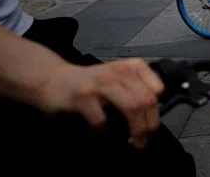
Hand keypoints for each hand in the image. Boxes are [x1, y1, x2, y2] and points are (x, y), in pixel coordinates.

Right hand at [38, 58, 163, 148]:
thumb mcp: (119, 80)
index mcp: (133, 67)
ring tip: (133, 143)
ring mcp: (102, 82)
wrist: (54, 79)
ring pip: (131, 107)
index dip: (155, 113)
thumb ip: (137, 91)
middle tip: (143, 141)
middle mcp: (121, 71)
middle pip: (146, 101)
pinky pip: (102, 119)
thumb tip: (152, 119)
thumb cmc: (91, 84)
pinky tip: (102, 133)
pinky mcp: (83, 96)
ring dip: (135, 130)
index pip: (156, 91)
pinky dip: (105, 132)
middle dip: (148, 126)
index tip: (150, 127)